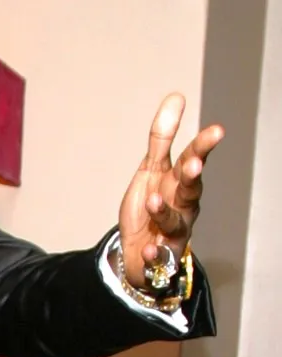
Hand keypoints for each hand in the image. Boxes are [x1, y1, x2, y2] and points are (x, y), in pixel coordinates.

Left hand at [118, 93, 223, 288]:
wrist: (140, 252)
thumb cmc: (152, 206)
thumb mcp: (151, 170)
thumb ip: (161, 138)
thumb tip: (176, 96)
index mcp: (179, 183)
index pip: (193, 159)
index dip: (203, 146)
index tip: (216, 130)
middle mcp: (183, 207)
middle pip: (190, 189)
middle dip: (191, 177)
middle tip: (193, 164)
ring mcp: (174, 233)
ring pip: (174, 222)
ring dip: (164, 212)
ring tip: (153, 202)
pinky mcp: (160, 258)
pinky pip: (158, 258)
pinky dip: (153, 254)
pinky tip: (147, 251)